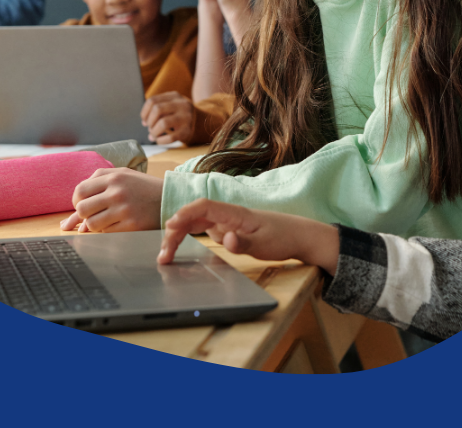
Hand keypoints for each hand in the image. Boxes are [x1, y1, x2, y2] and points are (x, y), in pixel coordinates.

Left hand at [60, 168, 163, 232]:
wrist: (169, 198)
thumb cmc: (141, 187)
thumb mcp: (122, 175)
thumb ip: (97, 185)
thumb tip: (71, 218)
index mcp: (113, 177)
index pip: (80, 191)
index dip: (77, 201)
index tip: (83, 205)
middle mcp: (117, 192)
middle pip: (82, 209)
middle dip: (83, 215)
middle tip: (93, 214)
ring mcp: (124, 209)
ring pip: (92, 224)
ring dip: (95, 225)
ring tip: (106, 219)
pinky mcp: (131, 224)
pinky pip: (106, 232)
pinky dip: (108, 230)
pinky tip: (119, 223)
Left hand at [141, 92, 194, 143]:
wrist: (200, 123)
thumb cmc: (178, 115)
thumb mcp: (172, 105)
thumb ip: (158, 108)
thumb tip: (144, 121)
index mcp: (175, 96)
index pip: (152, 100)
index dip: (144, 112)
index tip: (144, 120)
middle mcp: (182, 105)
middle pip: (157, 109)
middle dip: (149, 121)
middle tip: (149, 127)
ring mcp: (186, 118)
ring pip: (163, 123)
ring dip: (154, 131)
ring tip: (153, 135)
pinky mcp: (187, 131)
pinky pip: (170, 137)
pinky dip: (160, 141)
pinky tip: (159, 140)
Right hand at [157, 198, 339, 273]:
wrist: (297, 235)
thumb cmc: (282, 236)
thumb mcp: (264, 244)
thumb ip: (244, 242)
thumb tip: (226, 239)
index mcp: (234, 213)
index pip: (203, 207)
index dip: (184, 214)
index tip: (170, 226)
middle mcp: (226, 214)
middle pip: (193, 215)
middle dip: (174, 230)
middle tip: (164, 255)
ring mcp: (225, 221)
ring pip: (194, 222)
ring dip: (177, 234)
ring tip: (166, 255)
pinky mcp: (226, 229)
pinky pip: (200, 229)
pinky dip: (186, 236)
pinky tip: (178, 247)